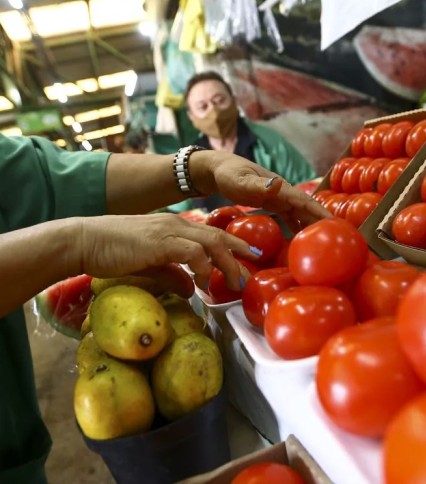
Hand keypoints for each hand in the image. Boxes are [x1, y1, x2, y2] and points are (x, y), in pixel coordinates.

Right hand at [74, 214, 260, 294]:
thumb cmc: (113, 251)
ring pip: (211, 242)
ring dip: (227, 263)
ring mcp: (168, 231)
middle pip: (218, 236)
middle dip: (239, 252)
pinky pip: (192, 251)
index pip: (212, 233)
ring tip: (235, 282)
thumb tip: (190, 290)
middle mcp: (176, 224)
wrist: (84, 240)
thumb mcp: (149, 264)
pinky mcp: (159, 242)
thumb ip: (171, 274)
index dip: (233, 244)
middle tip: (252, 269)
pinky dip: (204, 266)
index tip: (249, 258)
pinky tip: (205, 281)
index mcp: (175, 227)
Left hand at [190, 151, 330, 231]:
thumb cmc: (228, 174)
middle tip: (339, 239)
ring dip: (313, 226)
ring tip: (325, 243)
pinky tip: (301, 241)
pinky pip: (290, 218)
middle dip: (323, 222)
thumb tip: (277, 184)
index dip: (321, 213)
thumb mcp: (240, 181)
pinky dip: (298, 228)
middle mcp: (284, 193)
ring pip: (301, 214)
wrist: (218, 170)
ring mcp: (279, 199)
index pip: (306, 202)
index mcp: (281, 188)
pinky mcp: (273, 205)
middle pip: (308, 209)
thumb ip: (257, 185)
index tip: (336, 226)